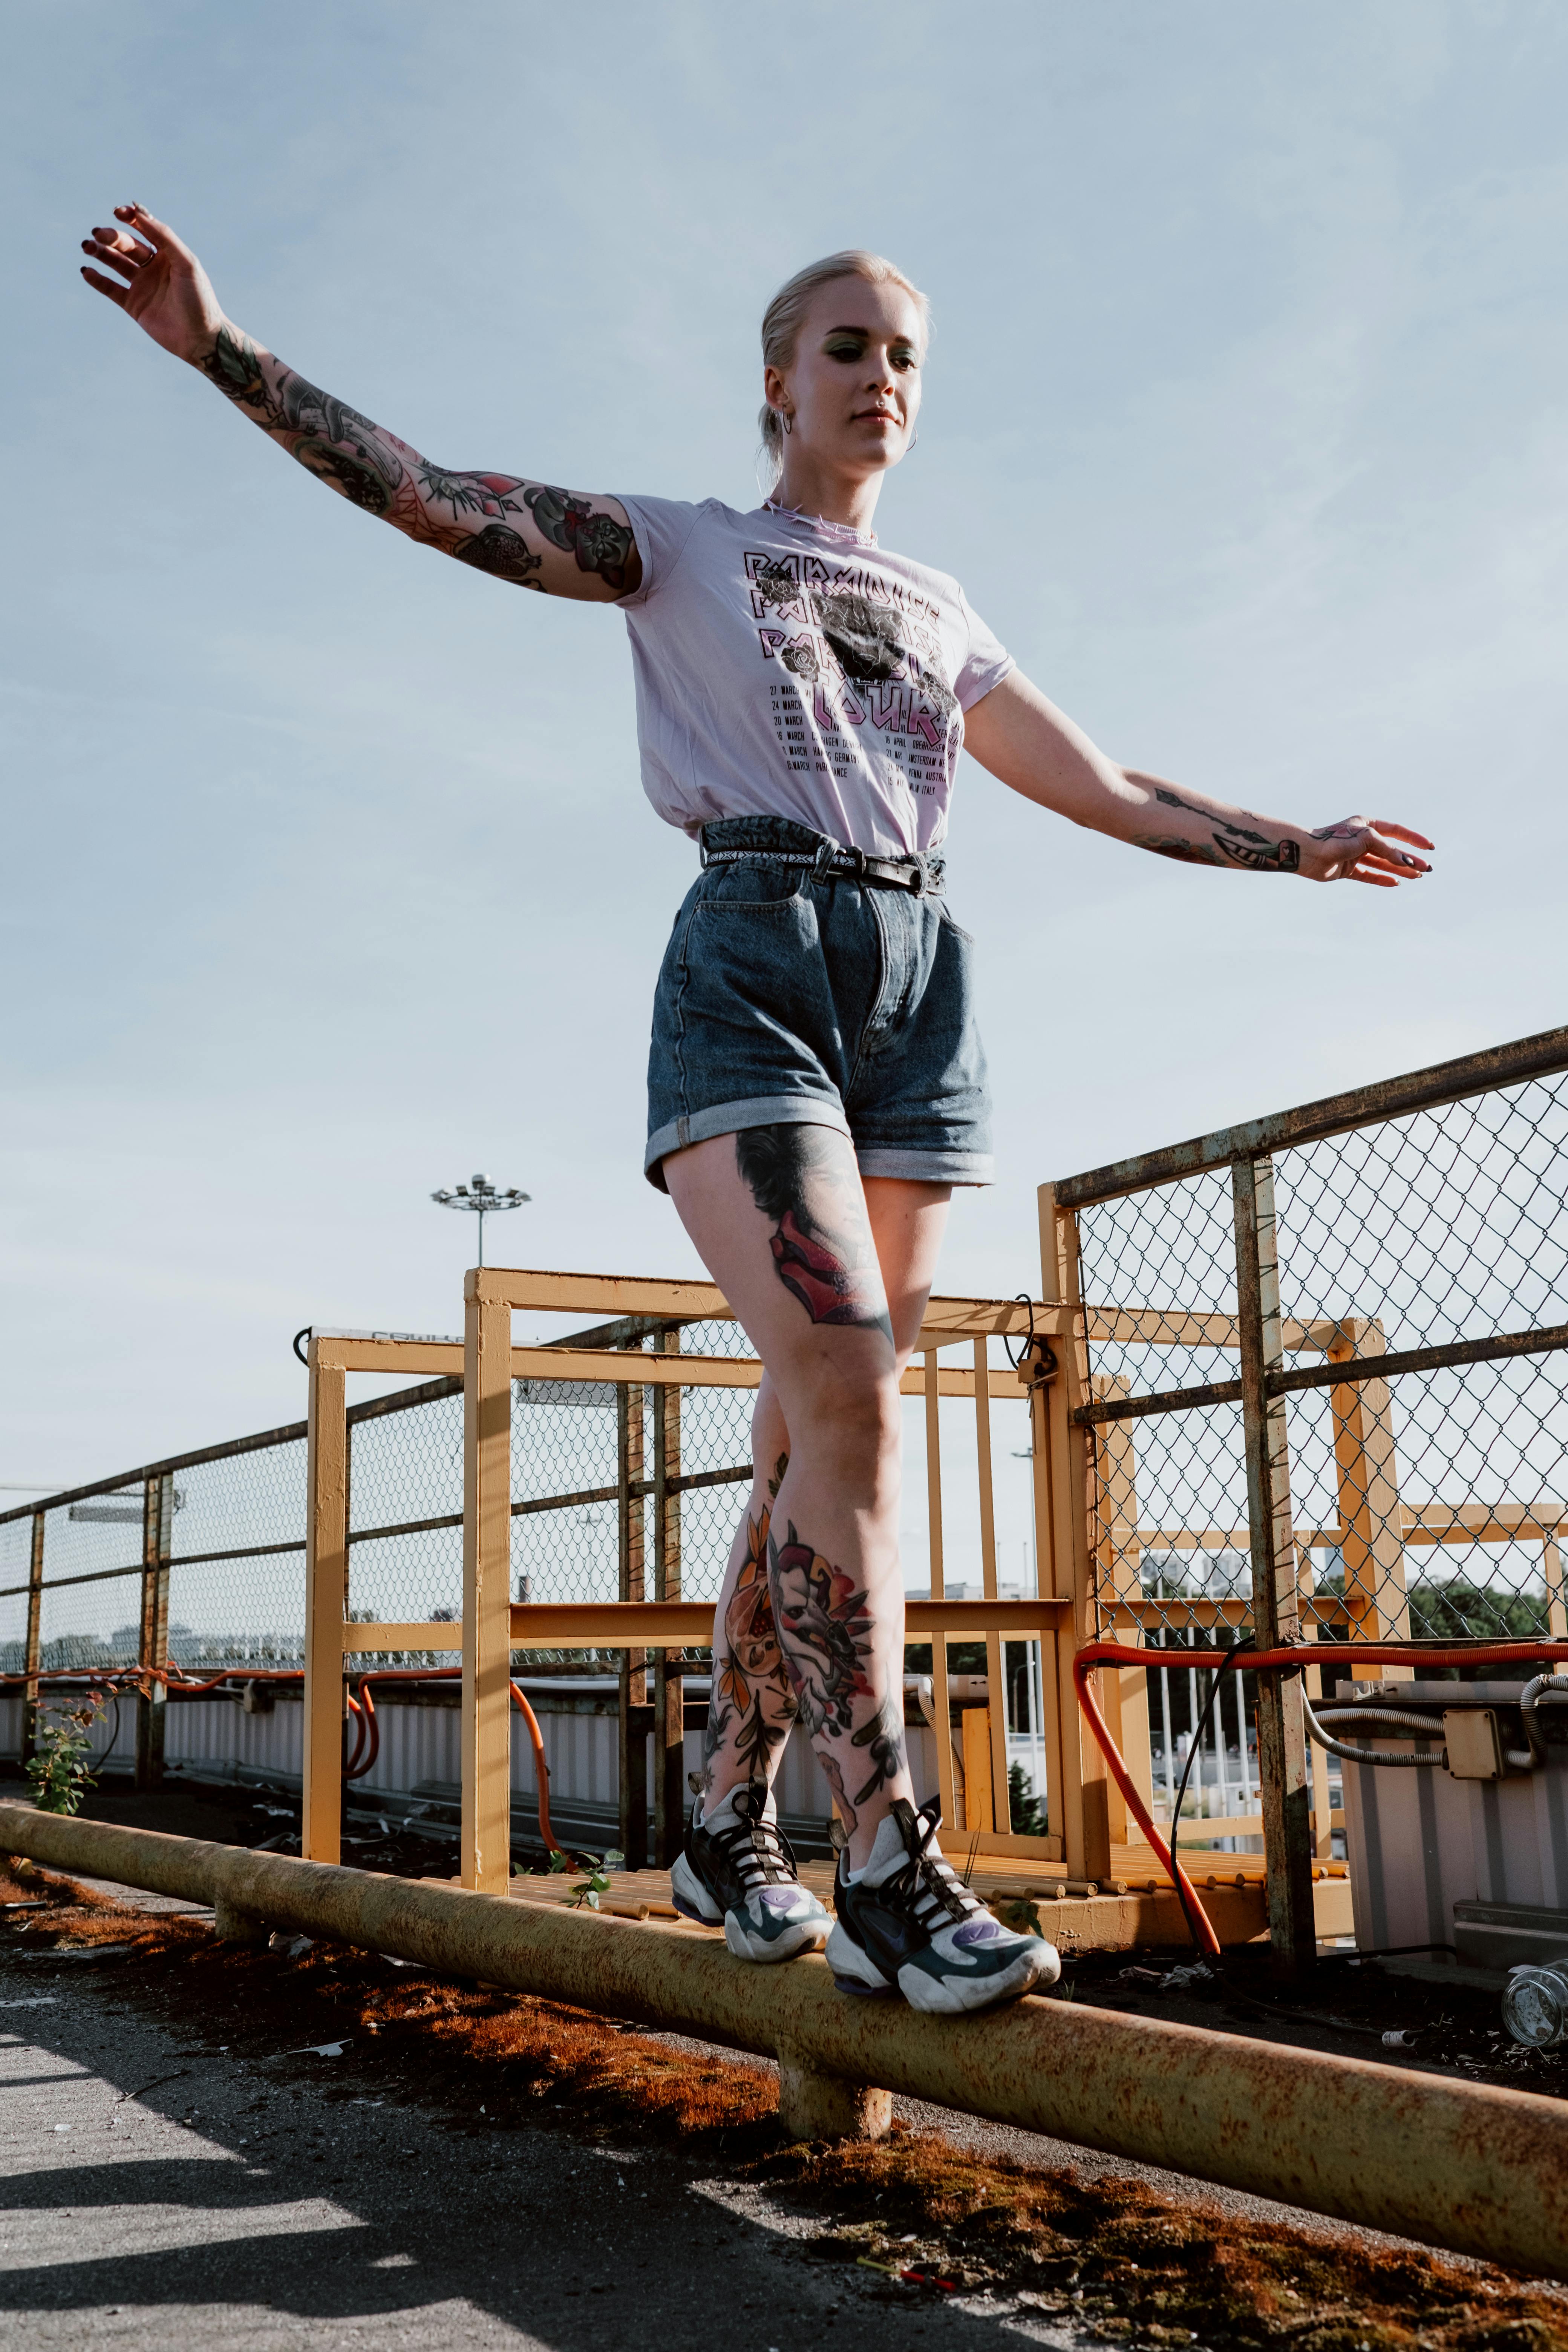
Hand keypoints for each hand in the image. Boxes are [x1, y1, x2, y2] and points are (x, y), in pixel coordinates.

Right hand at [79, 204, 225, 365]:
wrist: (201, 339)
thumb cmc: (200, 299)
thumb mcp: (187, 263)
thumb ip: (164, 236)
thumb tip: (139, 212)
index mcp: (169, 254)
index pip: (145, 229)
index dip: (131, 217)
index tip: (118, 211)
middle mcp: (154, 267)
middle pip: (127, 245)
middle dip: (111, 237)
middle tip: (98, 235)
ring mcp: (142, 286)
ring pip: (115, 263)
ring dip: (100, 253)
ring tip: (87, 247)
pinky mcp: (134, 305)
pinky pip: (110, 288)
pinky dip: (97, 279)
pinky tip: (87, 271)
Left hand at [1298, 816, 1433, 887]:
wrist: (1309, 854)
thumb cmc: (1337, 840)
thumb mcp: (1368, 839)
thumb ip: (1389, 850)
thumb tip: (1408, 863)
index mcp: (1367, 824)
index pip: (1396, 830)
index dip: (1414, 839)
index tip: (1429, 847)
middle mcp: (1361, 838)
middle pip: (1391, 850)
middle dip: (1410, 859)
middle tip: (1427, 869)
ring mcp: (1354, 854)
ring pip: (1382, 863)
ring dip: (1399, 870)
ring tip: (1417, 877)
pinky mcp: (1346, 869)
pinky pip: (1368, 874)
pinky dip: (1381, 879)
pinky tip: (1395, 883)